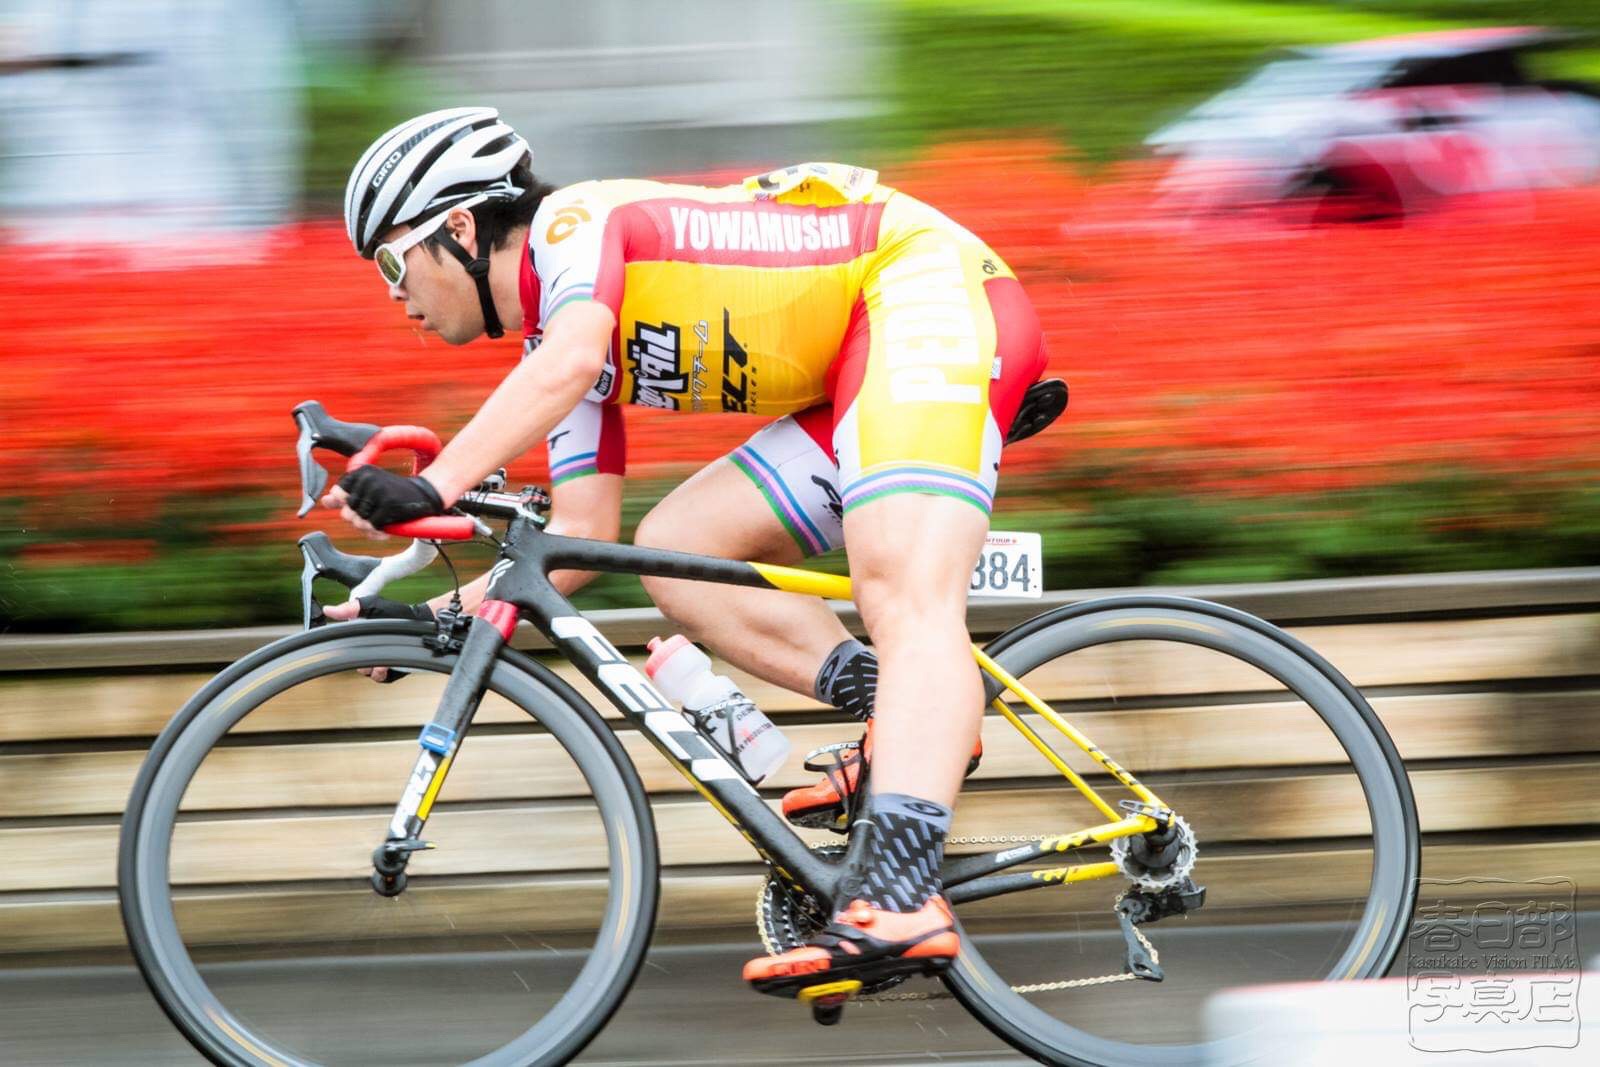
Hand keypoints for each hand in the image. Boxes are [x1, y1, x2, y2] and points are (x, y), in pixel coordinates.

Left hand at [322, 466, 444, 535]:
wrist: (425, 494)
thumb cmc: (394, 493)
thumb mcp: (370, 490)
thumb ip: (346, 495)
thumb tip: (324, 501)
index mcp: (361, 472)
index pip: (338, 495)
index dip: (348, 506)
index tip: (364, 506)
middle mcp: (368, 479)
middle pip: (346, 511)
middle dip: (358, 521)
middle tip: (373, 520)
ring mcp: (378, 492)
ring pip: (358, 521)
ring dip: (369, 529)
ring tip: (379, 527)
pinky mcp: (389, 505)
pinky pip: (373, 526)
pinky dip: (378, 533)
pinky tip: (386, 531)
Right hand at [323, 596, 434, 681]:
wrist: (422, 622)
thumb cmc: (397, 613)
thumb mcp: (372, 606)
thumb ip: (350, 608)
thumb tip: (329, 610)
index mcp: (360, 636)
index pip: (343, 649)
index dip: (345, 650)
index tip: (350, 649)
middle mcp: (367, 649)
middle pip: (355, 663)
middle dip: (361, 660)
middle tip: (370, 654)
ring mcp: (379, 660)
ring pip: (367, 672)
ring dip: (372, 668)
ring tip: (381, 662)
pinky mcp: (391, 670)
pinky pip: (381, 679)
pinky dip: (382, 674)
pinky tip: (387, 667)